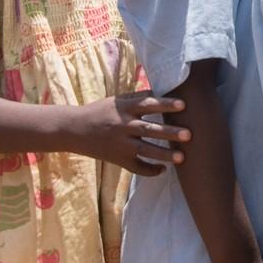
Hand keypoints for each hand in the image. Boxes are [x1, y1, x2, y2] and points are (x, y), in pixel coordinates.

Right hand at [69, 90, 187, 175]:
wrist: (73, 129)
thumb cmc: (100, 112)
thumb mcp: (116, 101)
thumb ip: (138, 97)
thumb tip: (162, 92)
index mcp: (124, 108)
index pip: (148, 104)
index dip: (165, 104)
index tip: (183, 104)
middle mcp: (123, 125)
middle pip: (149, 129)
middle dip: (169, 132)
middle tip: (189, 134)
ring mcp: (120, 144)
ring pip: (145, 150)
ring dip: (164, 155)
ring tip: (182, 157)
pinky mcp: (117, 159)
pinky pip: (136, 167)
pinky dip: (150, 170)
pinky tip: (163, 170)